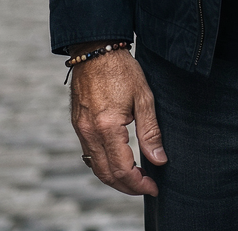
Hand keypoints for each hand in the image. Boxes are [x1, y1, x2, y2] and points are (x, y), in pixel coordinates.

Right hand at [68, 45, 166, 195]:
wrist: (95, 49)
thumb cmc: (121, 70)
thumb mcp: (144, 98)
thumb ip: (151, 132)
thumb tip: (159, 160)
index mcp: (107, 127)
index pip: (122, 169)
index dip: (139, 184)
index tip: (154, 186)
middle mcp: (90, 132)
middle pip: (106, 175)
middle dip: (127, 187)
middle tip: (147, 187)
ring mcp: (81, 130)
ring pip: (96, 167)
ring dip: (115, 179)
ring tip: (135, 178)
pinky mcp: (78, 125)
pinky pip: (89, 154)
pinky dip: (103, 166)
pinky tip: (118, 162)